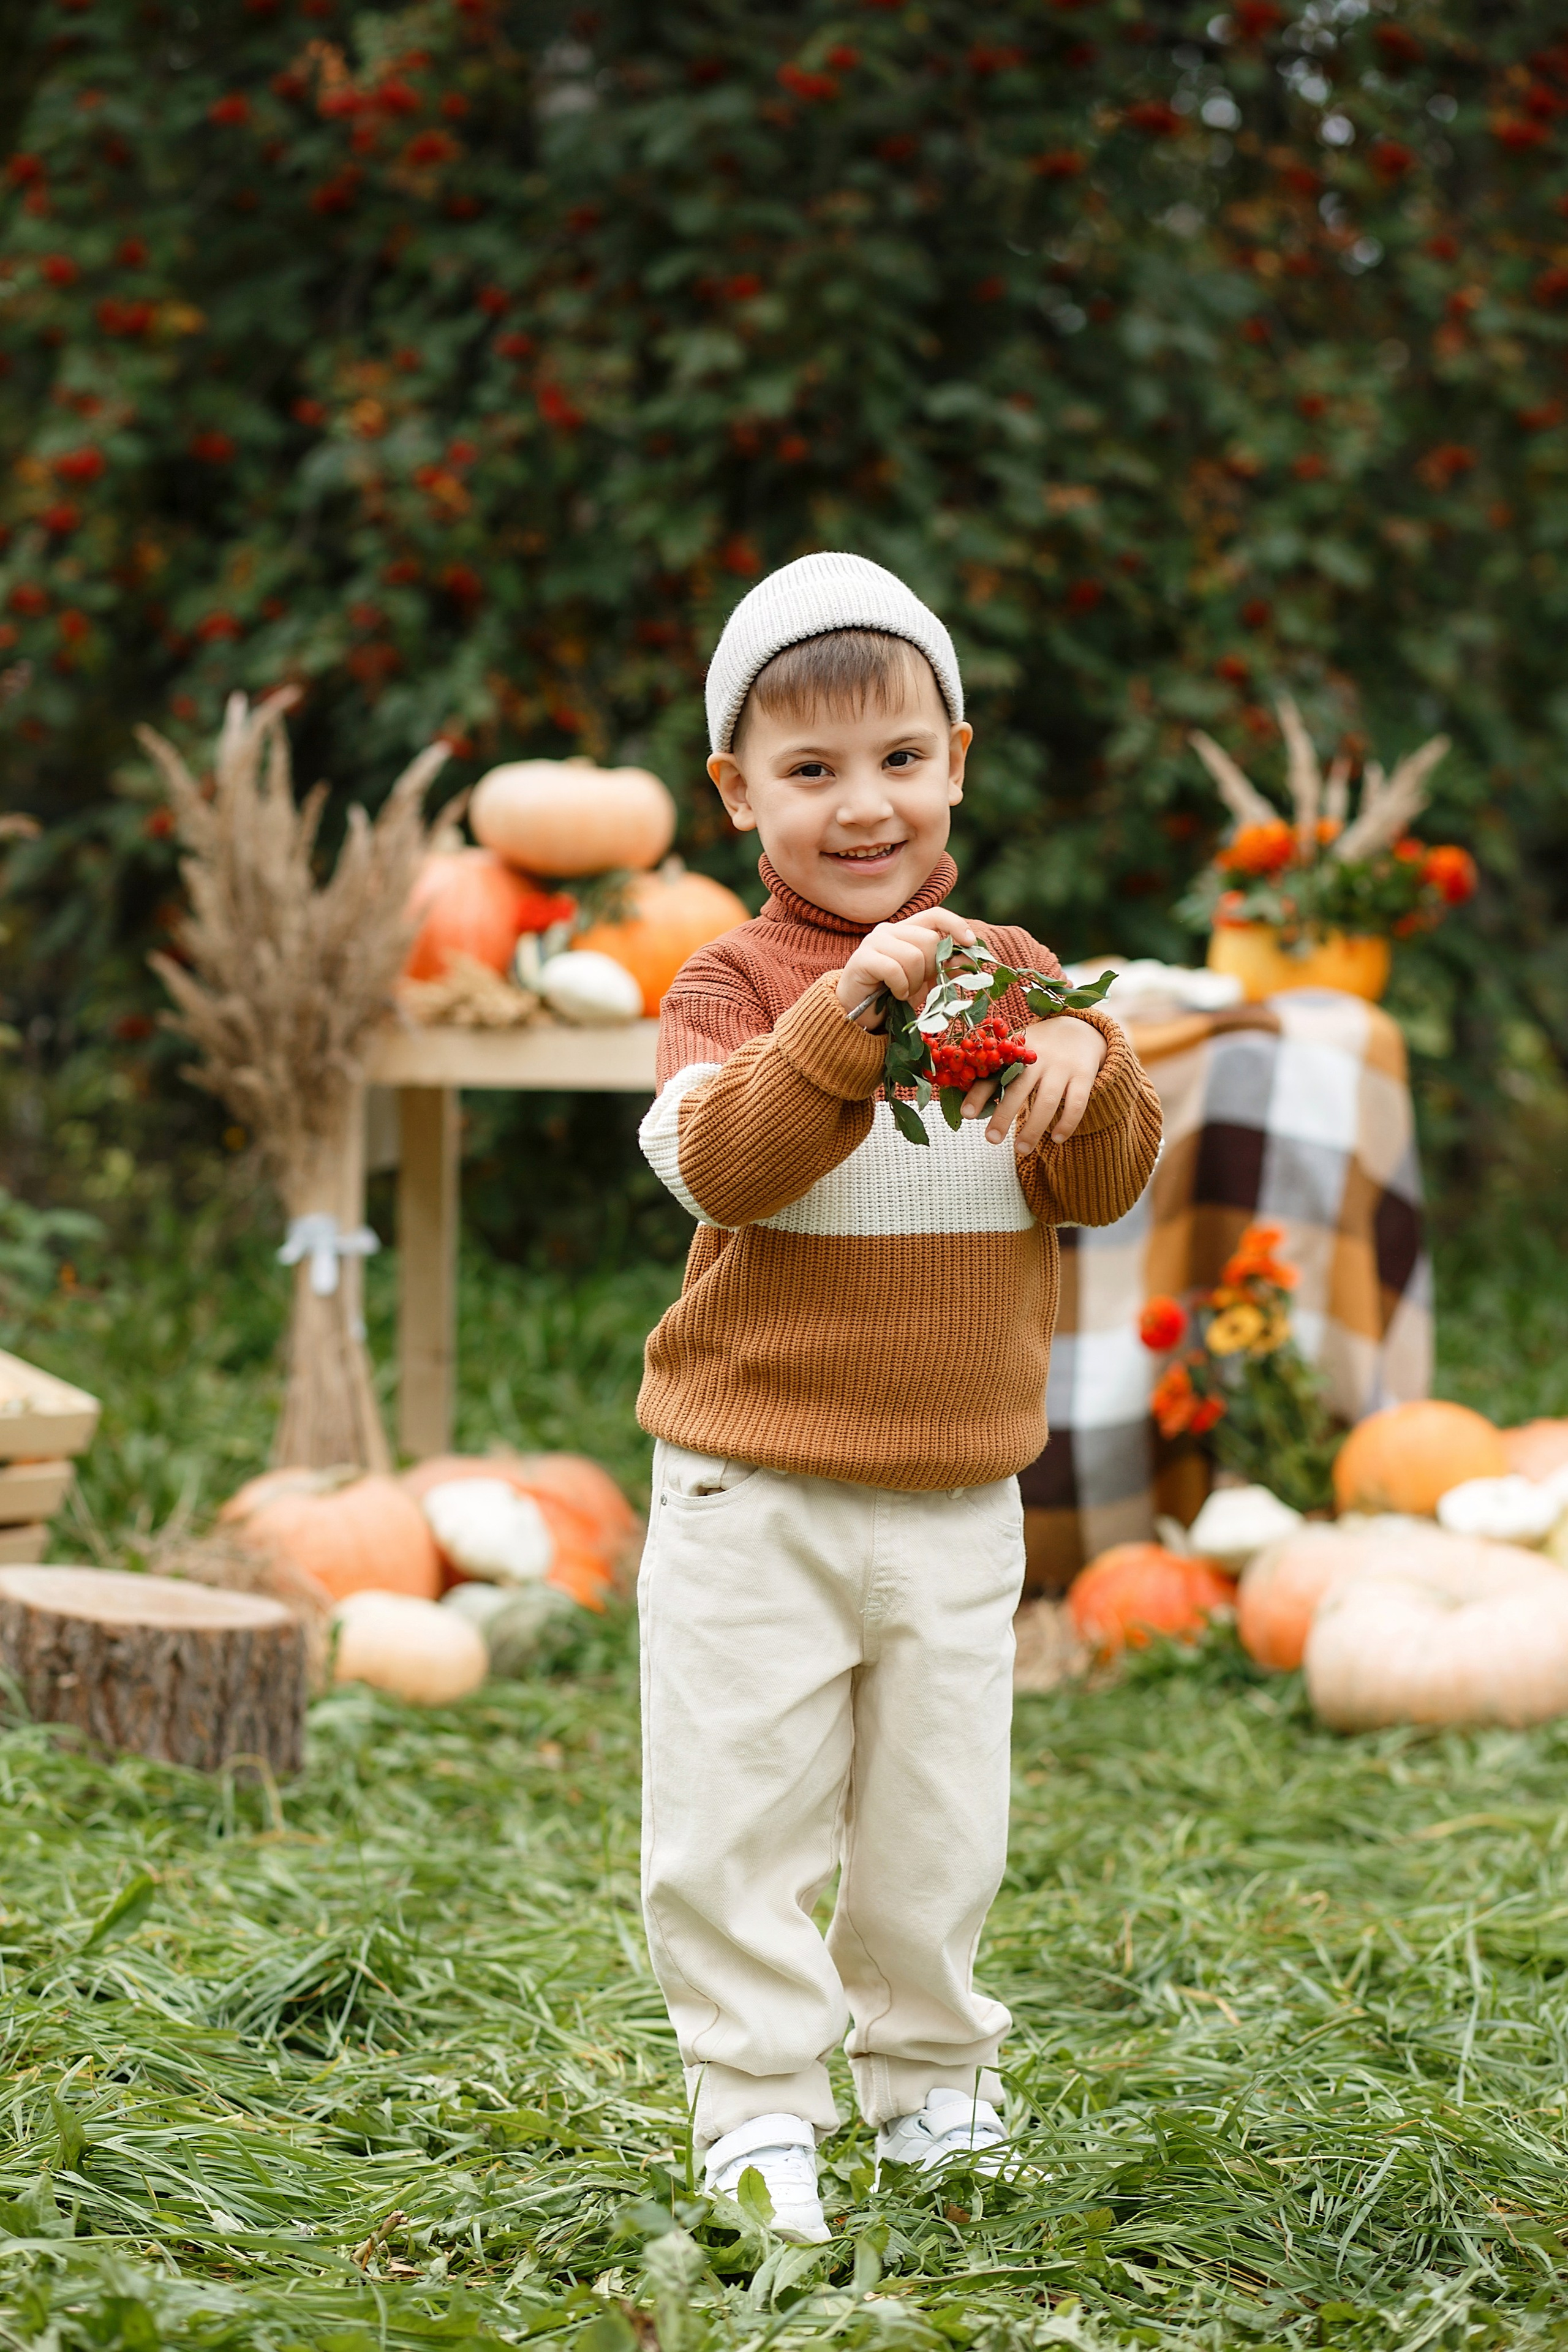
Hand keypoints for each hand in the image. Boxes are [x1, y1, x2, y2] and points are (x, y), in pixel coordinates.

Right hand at [835, 908, 977, 1029]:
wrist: (860, 1011)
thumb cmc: (894, 992)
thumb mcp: (927, 980)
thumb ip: (946, 967)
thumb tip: (971, 960)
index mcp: (907, 930)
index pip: (935, 915)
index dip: (956, 925)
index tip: (970, 943)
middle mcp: (890, 930)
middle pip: (928, 940)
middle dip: (931, 968)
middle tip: (920, 984)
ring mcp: (874, 942)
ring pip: (913, 956)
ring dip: (915, 981)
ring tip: (905, 990)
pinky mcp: (863, 959)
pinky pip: (894, 969)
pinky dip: (901, 986)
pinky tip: (895, 993)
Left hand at [964, 1014, 1107, 1146]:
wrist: (1081, 1029)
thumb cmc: (1039, 1050)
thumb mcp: (1019, 1053)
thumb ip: (999, 1074)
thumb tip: (974, 1111)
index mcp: (1016, 1052)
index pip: (994, 1073)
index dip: (979, 1093)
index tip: (967, 1114)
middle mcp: (1038, 1058)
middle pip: (1018, 1087)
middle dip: (1004, 1115)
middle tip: (991, 1139)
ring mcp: (1062, 1066)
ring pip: (1047, 1101)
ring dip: (1033, 1128)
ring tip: (1021, 1149)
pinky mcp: (1084, 1075)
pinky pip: (1076, 1103)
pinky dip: (1067, 1123)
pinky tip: (1057, 1139)